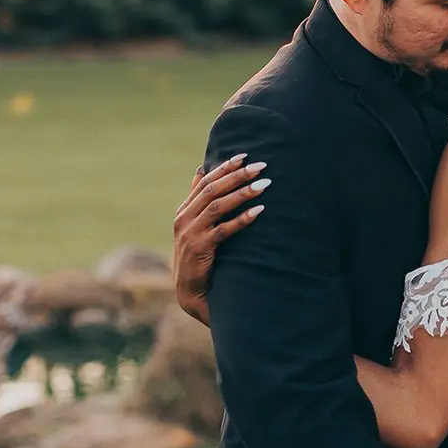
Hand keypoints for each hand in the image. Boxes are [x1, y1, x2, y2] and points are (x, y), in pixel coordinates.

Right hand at [172, 154, 270, 324]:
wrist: (190, 291)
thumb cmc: (198, 256)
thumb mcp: (193, 226)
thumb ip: (197, 200)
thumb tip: (200, 170)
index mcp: (183, 211)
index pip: (205, 182)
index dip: (224, 168)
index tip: (244, 156)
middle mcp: (184, 219)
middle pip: (212, 190)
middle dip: (237, 176)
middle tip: (260, 166)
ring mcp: (190, 233)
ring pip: (217, 206)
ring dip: (242, 193)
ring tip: (264, 184)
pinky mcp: (200, 248)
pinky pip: (223, 229)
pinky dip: (241, 218)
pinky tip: (259, 210)